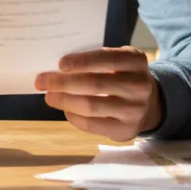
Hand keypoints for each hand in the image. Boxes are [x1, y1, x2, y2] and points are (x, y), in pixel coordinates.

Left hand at [35, 46, 161, 140]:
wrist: (148, 103)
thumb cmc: (121, 75)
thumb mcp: (117, 60)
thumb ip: (94, 61)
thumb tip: (56, 69)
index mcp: (135, 60)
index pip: (107, 59)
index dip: (82, 61)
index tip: (60, 64)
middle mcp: (139, 85)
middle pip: (95, 84)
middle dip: (64, 82)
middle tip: (41, 81)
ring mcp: (135, 110)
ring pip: (92, 106)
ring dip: (65, 100)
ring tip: (49, 96)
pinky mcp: (126, 130)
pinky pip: (93, 124)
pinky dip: (74, 116)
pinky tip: (65, 109)